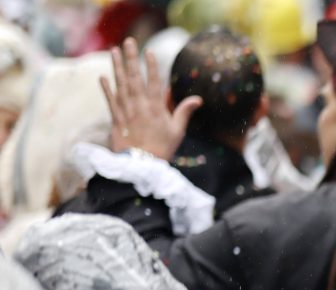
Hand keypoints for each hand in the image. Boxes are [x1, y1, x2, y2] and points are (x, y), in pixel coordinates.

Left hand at [100, 38, 201, 159]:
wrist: (142, 165)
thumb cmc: (163, 149)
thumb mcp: (177, 131)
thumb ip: (184, 112)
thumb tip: (197, 99)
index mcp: (156, 109)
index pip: (154, 83)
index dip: (152, 66)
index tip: (149, 52)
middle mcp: (140, 107)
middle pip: (135, 78)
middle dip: (131, 58)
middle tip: (129, 41)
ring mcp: (126, 112)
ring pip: (120, 85)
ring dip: (116, 66)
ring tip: (114, 50)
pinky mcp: (116, 119)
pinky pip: (110, 100)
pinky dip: (106, 88)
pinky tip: (102, 76)